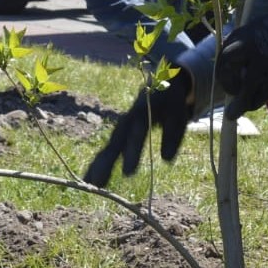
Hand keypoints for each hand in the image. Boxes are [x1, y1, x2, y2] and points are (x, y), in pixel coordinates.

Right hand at [83, 69, 195, 187]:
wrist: (161, 82)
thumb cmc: (172, 102)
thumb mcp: (178, 116)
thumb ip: (173, 136)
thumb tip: (165, 160)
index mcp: (143, 113)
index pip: (136, 135)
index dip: (131, 153)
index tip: (127, 174)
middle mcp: (128, 120)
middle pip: (115, 142)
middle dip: (106, 163)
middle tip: (97, 183)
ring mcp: (122, 126)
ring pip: (109, 146)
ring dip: (98, 165)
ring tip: (88, 184)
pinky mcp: (120, 133)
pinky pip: (109, 149)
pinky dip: (99, 162)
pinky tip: (90, 179)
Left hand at [217, 4, 267, 116]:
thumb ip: (255, 42)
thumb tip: (244, 63)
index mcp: (246, 31)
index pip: (225, 52)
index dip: (224, 68)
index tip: (229, 78)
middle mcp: (251, 43)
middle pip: (226, 65)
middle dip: (226, 81)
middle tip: (233, 92)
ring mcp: (264, 57)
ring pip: (244, 85)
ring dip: (238, 102)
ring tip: (233, 115)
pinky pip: (262, 92)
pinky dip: (256, 101)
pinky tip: (255, 104)